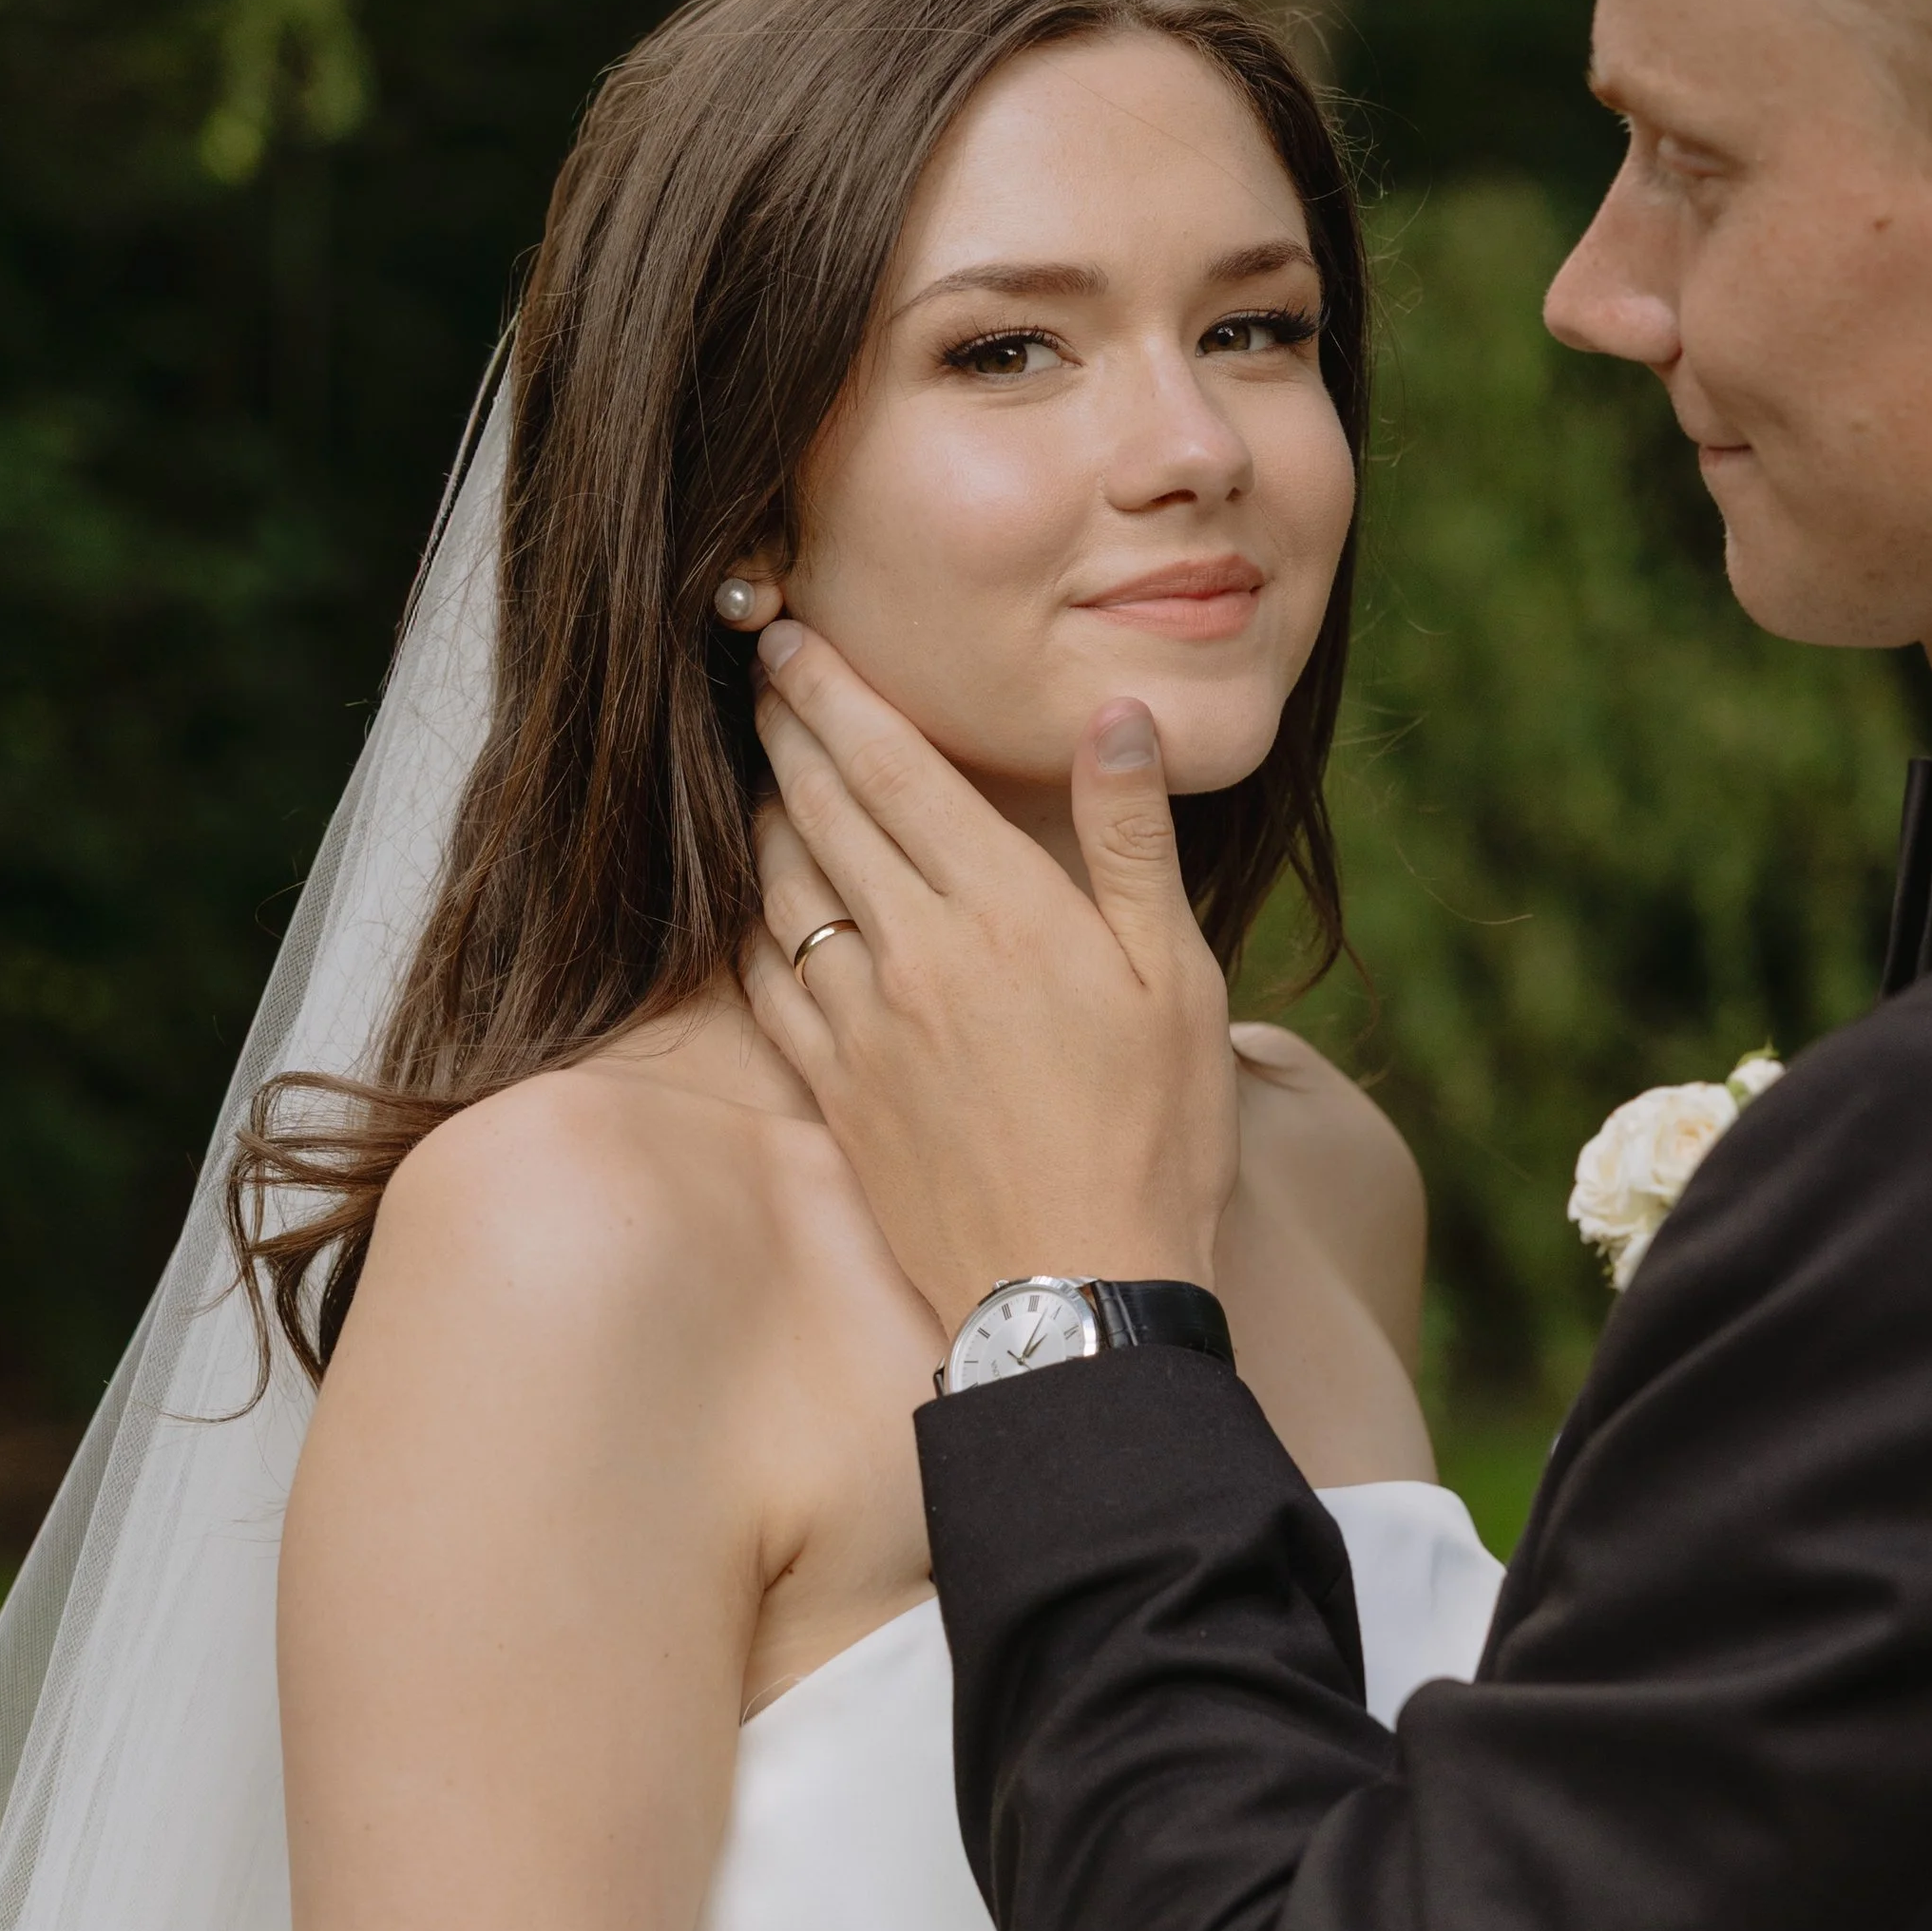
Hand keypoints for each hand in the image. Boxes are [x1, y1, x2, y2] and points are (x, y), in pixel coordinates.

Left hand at [742, 625, 1239, 1340]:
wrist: (1079, 1289)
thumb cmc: (1155, 1136)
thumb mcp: (1176, 977)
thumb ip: (1132, 840)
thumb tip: (1117, 715)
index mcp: (1002, 909)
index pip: (891, 769)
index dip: (834, 694)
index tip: (793, 641)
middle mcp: (916, 953)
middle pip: (821, 812)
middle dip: (785, 731)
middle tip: (759, 676)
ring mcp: (865, 1026)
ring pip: (784, 891)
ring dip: (762, 819)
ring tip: (758, 772)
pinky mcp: (839, 1094)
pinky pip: (770, 987)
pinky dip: (754, 927)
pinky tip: (756, 907)